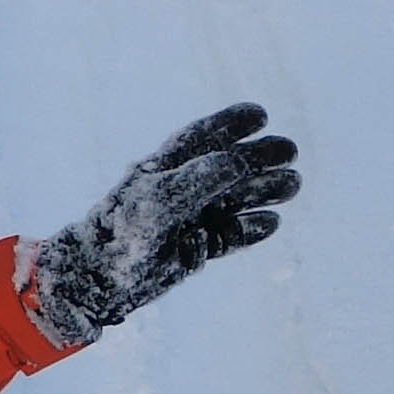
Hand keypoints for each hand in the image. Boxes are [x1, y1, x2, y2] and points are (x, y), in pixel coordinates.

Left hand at [31, 104, 300, 346]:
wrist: (100, 280)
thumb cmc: (123, 232)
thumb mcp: (159, 198)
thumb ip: (200, 176)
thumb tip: (239, 161)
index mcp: (164, 168)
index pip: (201, 137)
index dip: (230, 123)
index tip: (261, 114)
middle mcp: (179, 190)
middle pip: (227, 167)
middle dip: (259, 157)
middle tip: (291, 151)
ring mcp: (188, 220)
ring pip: (234, 201)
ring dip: (263, 191)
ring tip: (292, 184)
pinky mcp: (193, 250)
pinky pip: (229, 237)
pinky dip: (250, 230)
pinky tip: (271, 222)